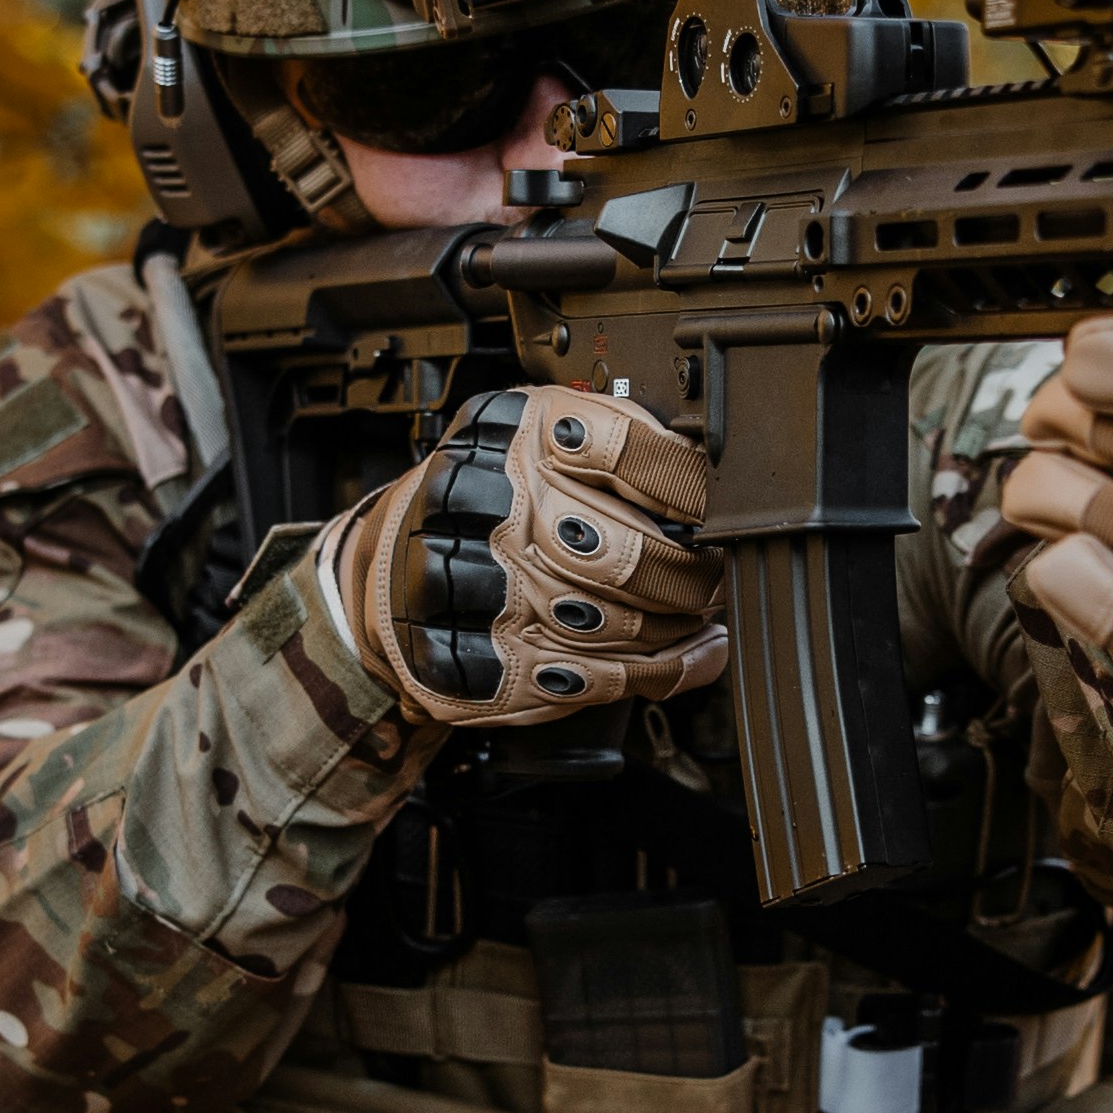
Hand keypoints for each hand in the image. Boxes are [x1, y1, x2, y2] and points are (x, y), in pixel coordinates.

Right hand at [328, 384, 729, 722]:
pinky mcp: (484, 666)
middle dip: (696, 574)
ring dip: (681, 626)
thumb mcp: (538, 436)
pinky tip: (690, 655)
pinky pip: (602, 678)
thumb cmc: (488, 497)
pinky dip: (664, 672)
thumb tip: (721, 491)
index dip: (696, 487)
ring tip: (698, 612)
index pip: (631, 452)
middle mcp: (488, 508)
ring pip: (625, 623)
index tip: (725, 506)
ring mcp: (482, 595)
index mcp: (512, 434)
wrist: (388, 571)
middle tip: (717, 572)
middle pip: (633, 553)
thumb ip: (620, 444)